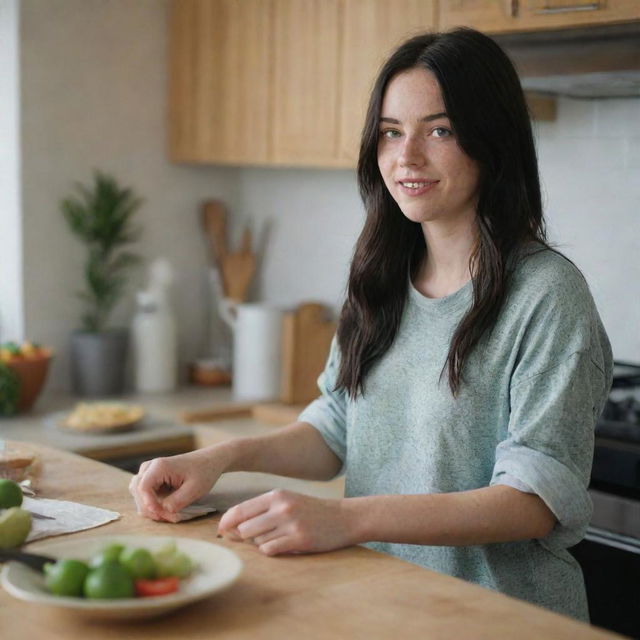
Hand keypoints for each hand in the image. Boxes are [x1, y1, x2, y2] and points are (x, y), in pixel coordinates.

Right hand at [129, 448, 223, 521]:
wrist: (209, 461)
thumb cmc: (204, 472)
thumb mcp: (194, 489)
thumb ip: (177, 502)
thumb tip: (161, 511)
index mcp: (159, 466)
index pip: (142, 488)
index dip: (150, 505)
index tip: (165, 515)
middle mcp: (150, 467)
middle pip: (138, 492)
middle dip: (152, 509)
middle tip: (172, 518)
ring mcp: (149, 472)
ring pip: (139, 494)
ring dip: (151, 508)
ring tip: (170, 515)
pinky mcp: (151, 478)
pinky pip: (144, 494)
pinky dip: (153, 504)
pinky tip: (167, 509)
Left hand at [217, 489, 355, 555]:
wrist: (345, 517)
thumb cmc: (312, 511)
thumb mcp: (287, 502)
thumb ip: (260, 511)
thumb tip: (228, 528)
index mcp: (276, 495)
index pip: (240, 510)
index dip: (226, 523)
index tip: (222, 532)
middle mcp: (281, 507)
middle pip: (244, 529)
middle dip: (244, 538)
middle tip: (255, 539)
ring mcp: (290, 523)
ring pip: (256, 542)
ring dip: (260, 545)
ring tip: (277, 539)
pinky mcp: (299, 540)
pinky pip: (270, 551)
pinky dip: (272, 551)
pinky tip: (284, 545)